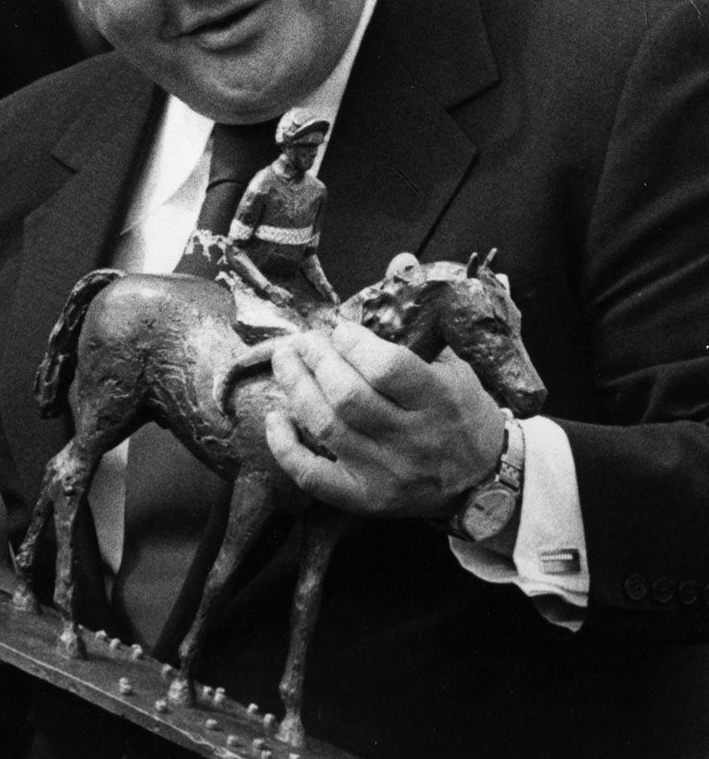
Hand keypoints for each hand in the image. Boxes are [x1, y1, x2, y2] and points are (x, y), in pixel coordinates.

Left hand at [263, 320, 505, 516]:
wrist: (482, 479)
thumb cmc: (461, 414)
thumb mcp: (454, 365)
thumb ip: (421, 320)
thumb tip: (399, 260)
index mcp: (440, 401)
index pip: (388, 368)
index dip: (354, 344)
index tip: (339, 330)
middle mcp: (412, 439)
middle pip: (347, 396)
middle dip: (316, 361)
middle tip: (303, 342)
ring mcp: (386, 472)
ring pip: (326, 428)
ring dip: (296, 389)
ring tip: (285, 362)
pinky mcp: (364, 498)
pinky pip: (312, 475)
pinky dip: (285, 446)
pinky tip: (275, 417)